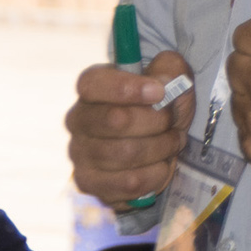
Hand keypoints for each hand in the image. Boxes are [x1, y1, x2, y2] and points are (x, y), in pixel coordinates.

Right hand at [66, 50, 194, 206]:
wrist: (159, 147)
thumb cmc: (159, 107)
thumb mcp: (172, 78)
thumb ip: (170, 68)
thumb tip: (162, 82)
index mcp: (92, 87)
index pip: (93, 84)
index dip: (126, 88)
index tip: (159, 92)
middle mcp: (78, 119)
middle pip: (115, 120)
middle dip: (157, 121)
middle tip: (173, 121)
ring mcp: (79, 153)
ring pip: (126, 153)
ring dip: (161, 147)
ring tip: (172, 141)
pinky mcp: (89, 182)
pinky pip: (128, 182)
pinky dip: (155, 173)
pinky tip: (161, 164)